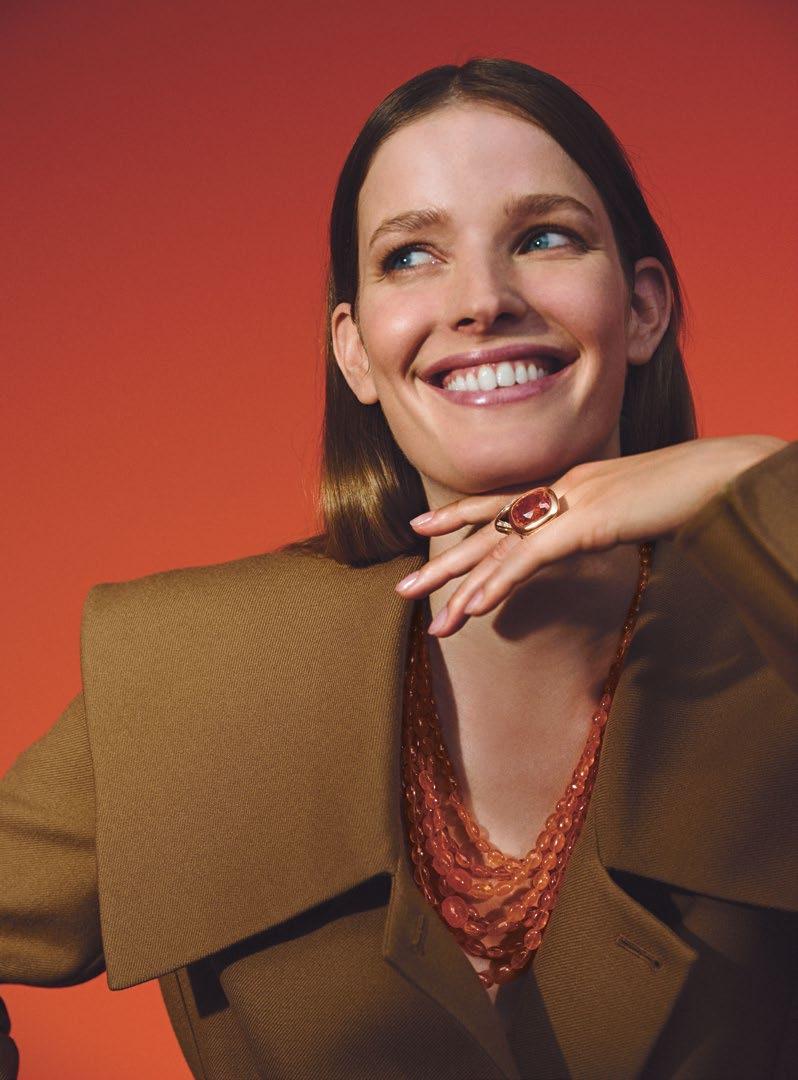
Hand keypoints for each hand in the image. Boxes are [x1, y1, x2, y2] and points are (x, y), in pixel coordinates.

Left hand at [395, 435, 786, 636]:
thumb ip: (607, 522)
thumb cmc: (692, 492)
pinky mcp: (589, 521)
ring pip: (503, 548)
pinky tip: (474, 609)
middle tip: (404, 589)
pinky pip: (532, 558)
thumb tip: (593, 535)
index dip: (462, 514)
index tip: (425, 526)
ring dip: (464, 588)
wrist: (723, 474)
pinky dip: (500, 584)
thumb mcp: (637, 508)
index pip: (506, 501)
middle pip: (490, 527)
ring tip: (432, 621)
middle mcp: (565, 489)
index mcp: (573, 484)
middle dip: (444, 562)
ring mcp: (575, 502)